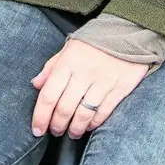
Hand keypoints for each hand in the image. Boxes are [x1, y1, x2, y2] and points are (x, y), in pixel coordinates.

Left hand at [30, 40, 150, 138]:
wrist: (129, 32)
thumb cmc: (95, 41)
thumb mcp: (69, 47)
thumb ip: (52, 67)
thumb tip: (36, 84)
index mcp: (68, 62)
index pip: (49, 95)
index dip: (40, 116)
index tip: (37, 129)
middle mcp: (84, 73)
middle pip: (65, 108)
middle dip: (57, 125)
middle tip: (55, 131)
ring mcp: (103, 82)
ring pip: (84, 114)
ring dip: (75, 128)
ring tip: (72, 133)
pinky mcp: (120, 89)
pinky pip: (103, 112)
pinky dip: (94, 123)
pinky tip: (89, 126)